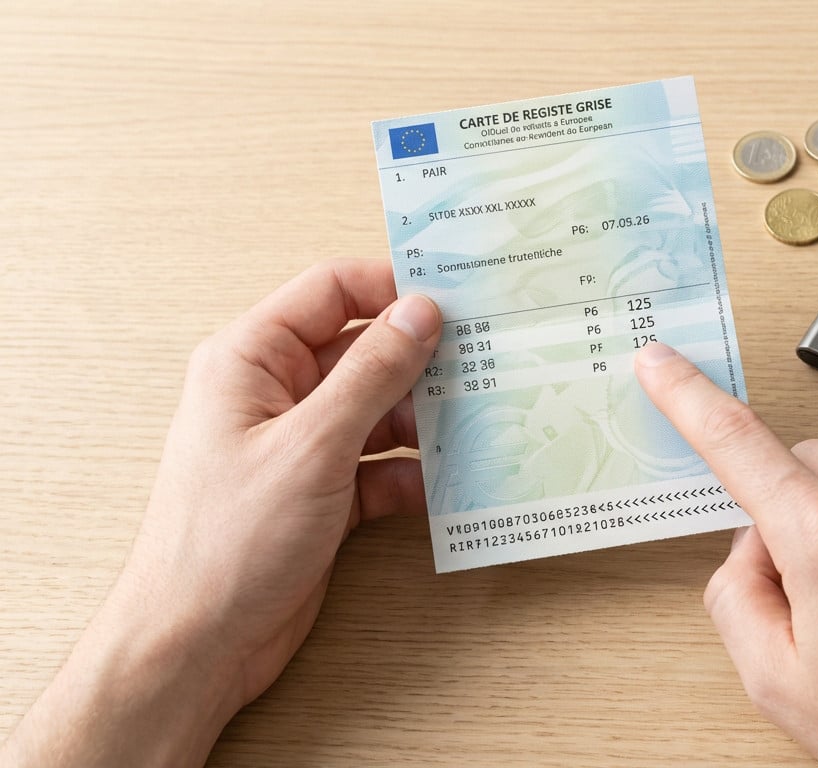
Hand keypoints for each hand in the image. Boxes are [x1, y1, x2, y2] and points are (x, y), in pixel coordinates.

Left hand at [2, 259, 441, 766]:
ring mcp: (302, 447)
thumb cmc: (228, 540)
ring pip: (381, 412)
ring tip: (481, 425)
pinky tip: (450, 485)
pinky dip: (416, 475)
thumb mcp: (312, 445)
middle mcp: (277, 395)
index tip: (458, 299)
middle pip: (366, 352)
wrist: (197, 644)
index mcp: (252, 361)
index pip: (332, 292)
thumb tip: (421, 312)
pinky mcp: (323, 495)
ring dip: (428, 422)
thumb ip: (372, 373)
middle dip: (424, 362)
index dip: (393, 288)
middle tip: (488, 363)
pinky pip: (383, 467)